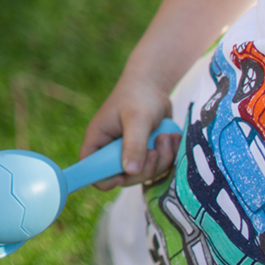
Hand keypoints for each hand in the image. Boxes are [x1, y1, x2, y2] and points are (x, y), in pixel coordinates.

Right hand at [81, 69, 178, 190]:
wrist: (153, 85)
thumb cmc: (138, 97)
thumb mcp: (137, 119)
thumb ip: (133, 145)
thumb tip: (130, 171)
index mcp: (98, 142)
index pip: (91, 171)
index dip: (107, 178)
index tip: (128, 171)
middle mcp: (110, 151)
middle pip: (123, 178)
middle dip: (145, 169)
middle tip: (155, 150)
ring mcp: (129, 154)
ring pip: (144, 174)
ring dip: (161, 160)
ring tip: (167, 137)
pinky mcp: (145, 153)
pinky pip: (158, 167)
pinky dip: (169, 156)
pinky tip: (172, 138)